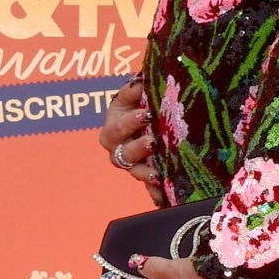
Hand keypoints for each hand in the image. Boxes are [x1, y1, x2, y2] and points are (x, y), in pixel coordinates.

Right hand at [100, 76, 162, 203]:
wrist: (152, 120)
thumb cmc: (142, 103)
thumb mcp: (136, 94)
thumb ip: (136, 89)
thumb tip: (141, 81)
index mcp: (114, 126)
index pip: (117, 126)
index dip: (129, 121)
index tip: (145, 113)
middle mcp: (119, 148)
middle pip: (122, 153)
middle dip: (137, 147)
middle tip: (152, 141)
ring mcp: (133, 164)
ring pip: (134, 171)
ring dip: (144, 172)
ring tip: (157, 173)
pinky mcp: (148, 176)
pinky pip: (150, 188)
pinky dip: (156, 193)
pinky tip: (164, 198)